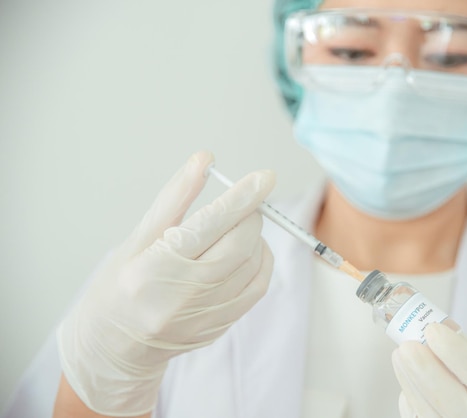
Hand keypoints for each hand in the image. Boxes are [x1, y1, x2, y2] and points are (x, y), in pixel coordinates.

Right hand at [56, 151, 274, 415]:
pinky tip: (248, 250)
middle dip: (249, 215)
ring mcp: (205, 316)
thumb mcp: (137, 238)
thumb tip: (204, 160)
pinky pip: (258, 287)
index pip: (208, 226)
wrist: (115, 345)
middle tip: (245, 201)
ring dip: (255, 236)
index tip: (263, 177)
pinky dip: (261, 260)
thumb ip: (175, 198)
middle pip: (238, 246)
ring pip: (252, 264)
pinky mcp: (221, 326)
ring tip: (237, 226)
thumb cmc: (121, 285)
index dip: (240, 198)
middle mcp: (182, 297)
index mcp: (153, 269)